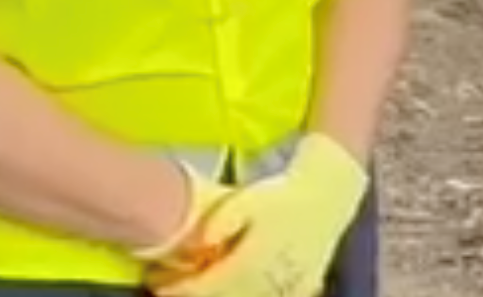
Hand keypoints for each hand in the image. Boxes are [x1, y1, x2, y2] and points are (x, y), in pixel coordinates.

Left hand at [145, 135, 367, 296]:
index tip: (157, 286)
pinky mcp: (297, 294)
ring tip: (187, 293)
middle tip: (163, 290)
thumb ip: (222, 221)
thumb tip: (200, 242)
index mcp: (256, 260)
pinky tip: (225, 292)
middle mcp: (271, 283)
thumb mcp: (248, 200)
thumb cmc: (280, 195)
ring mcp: (287, 292)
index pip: (212, 286)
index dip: (183, 290)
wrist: (324, 199)